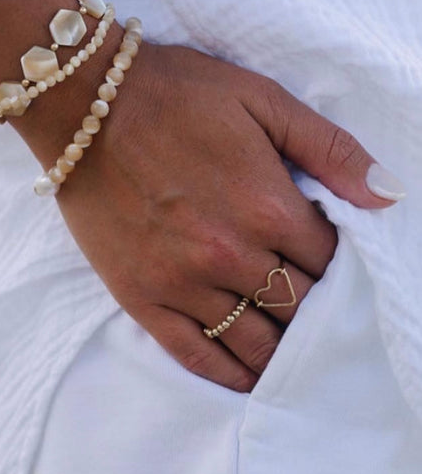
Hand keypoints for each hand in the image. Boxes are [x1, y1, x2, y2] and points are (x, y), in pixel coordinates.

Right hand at [55, 37, 402, 391]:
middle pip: (297, 307)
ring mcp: (184, 283)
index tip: (329, 262)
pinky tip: (250, 379)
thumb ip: (331, 148)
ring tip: (292, 349)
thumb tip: (389, 194)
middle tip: (313, 304)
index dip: (338, 265)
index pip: (329, 262)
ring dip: (281, 350)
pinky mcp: (143, 299)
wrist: (84, 103)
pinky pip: (195, 355)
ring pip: (255, 341)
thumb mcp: (264, 99)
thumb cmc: (177, 94)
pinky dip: (229, 374)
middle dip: (313, 307)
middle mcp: (231, 255)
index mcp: (268, 207)